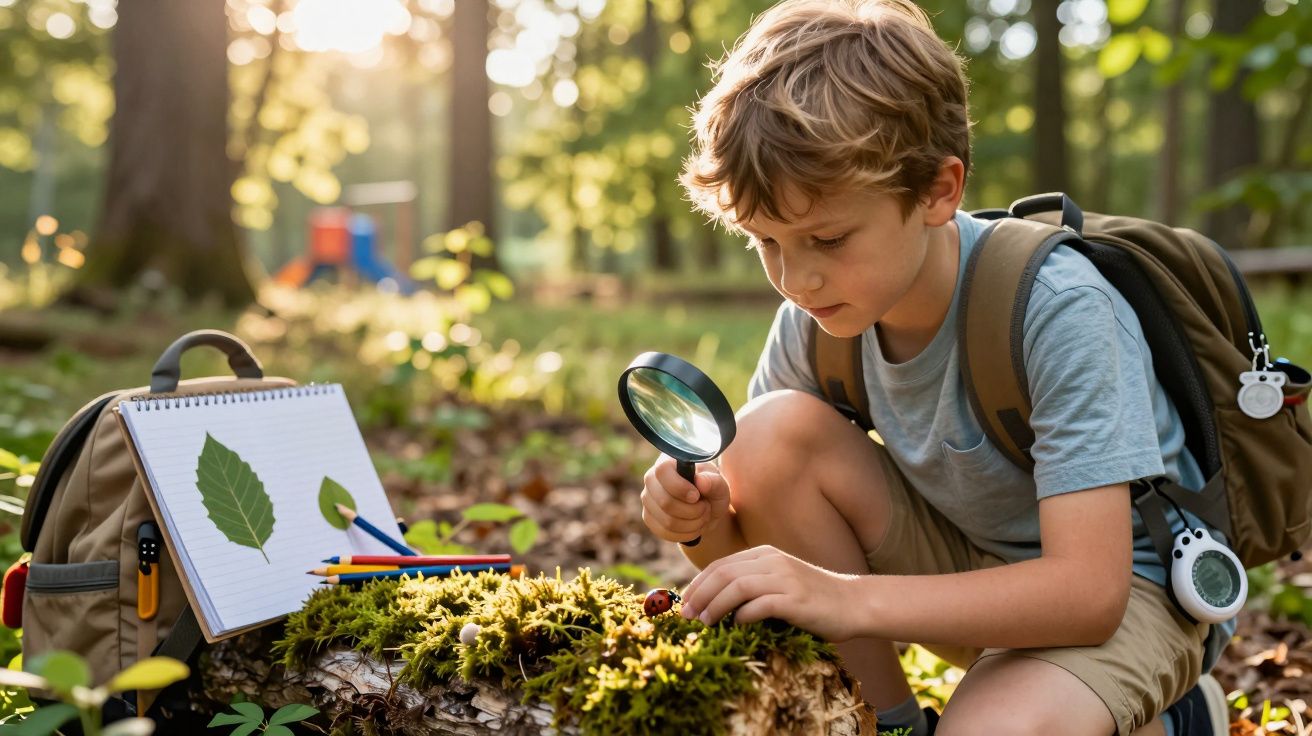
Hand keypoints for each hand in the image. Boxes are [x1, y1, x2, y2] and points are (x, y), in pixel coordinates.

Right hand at [640, 455, 730, 543]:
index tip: (696, 496)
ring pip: (667, 521)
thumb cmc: (712, 491)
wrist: (707, 510)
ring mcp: (648, 499)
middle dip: (692, 511)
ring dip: (692, 523)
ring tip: (703, 516)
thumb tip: (700, 481)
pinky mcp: (648, 518)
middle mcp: (652, 478)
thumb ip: (714, 481)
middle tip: (706, 507)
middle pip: (665, 501)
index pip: (662, 471)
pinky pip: (664, 532)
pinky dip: (685, 534)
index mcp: (669, 462)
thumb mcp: (720, 485)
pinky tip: (694, 527)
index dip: (679, 487)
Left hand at [678, 545, 865, 641]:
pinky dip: (743, 616)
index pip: (720, 565)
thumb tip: (713, 605)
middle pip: (722, 573)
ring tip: (705, 623)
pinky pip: (759, 605)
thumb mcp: (779, 582)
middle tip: (686, 616)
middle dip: (699, 595)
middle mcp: (772, 561)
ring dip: (715, 606)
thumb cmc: (813, 599)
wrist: (854, 603)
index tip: (684, 604)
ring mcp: (785, 578)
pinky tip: (737, 626)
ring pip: (736, 587)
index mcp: (765, 554)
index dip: (697, 585)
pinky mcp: (796, 600)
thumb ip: (752, 586)